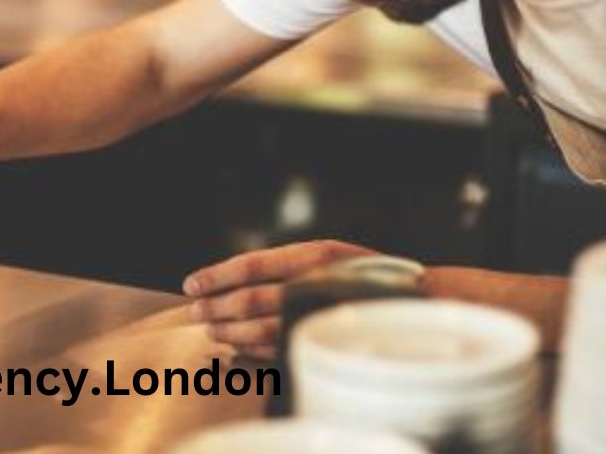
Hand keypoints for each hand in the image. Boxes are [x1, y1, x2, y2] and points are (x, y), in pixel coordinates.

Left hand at [182, 240, 376, 360]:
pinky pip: (278, 349)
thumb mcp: (329, 255)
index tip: (191, 284)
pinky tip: (238, 348)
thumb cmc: (363, 275)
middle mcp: (315, 284)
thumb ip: (286, 264)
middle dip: (217, 306)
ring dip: (230, 332)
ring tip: (212, 330)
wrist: (414, 302)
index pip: (252, 266)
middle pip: (250, 299)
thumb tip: (232, 280)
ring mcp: (319, 315)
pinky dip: (252, 350)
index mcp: (314, 257)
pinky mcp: (323, 341)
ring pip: (261, 329)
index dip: (216, 276)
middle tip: (196, 311)